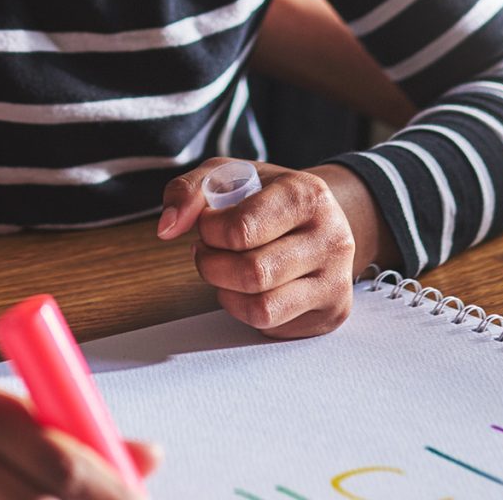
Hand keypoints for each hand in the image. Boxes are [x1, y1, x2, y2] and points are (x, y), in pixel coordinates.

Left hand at [157, 160, 365, 337]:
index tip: (207, 225)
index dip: (209, 232)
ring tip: (225, 271)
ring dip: (227, 293)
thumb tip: (167, 228)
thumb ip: (188, 191)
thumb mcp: (228, 176)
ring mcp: (335, 279)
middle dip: (212, 266)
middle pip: (252, 273)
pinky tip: (249, 289)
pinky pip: (273, 326)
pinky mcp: (332, 312)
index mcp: (307, 194)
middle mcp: (332, 237)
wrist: (319, 219)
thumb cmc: (268, 198)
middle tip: (208, 252)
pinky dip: (247, 310)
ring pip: (263, 309)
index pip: (242, 229)